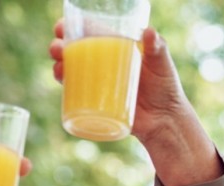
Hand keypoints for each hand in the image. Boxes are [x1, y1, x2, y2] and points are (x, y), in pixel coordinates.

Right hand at [49, 21, 221, 185]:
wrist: (164, 120)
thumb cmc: (166, 87)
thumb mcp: (163, 64)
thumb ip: (158, 48)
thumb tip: (149, 32)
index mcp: (116, 47)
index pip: (91, 32)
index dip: (73, 27)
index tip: (61, 28)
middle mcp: (104, 63)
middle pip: (75, 50)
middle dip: (60, 46)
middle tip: (57, 49)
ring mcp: (98, 82)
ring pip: (71, 69)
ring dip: (58, 64)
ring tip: (58, 66)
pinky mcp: (96, 101)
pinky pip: (74, 91)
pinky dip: (64, 83)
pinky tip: (60, 79)